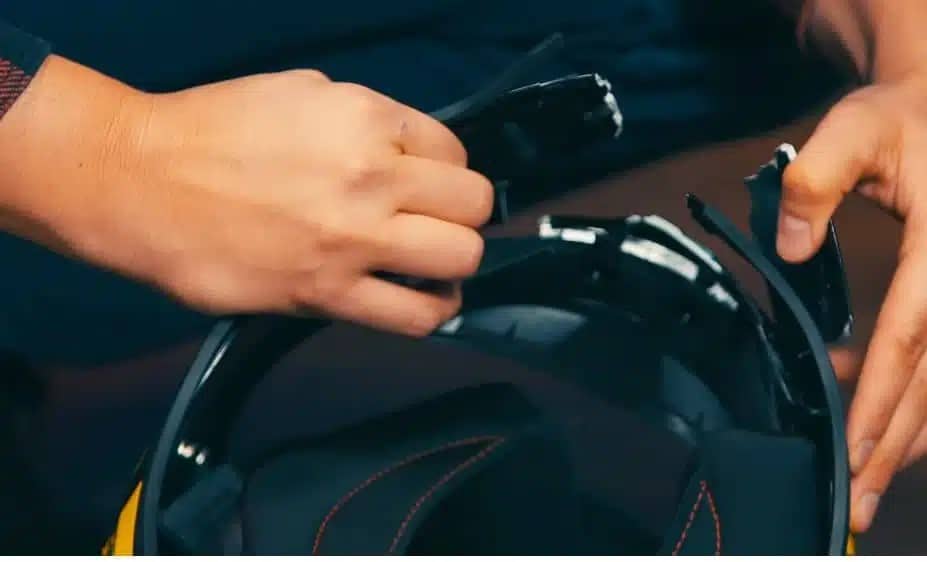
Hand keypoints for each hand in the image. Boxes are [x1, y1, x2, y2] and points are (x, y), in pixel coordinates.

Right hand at [0, 56, 492, 336]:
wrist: (139, 182)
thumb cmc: (212, 129)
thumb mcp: (302, 92)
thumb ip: (366, 121)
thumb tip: (407, 152)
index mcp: (365, 118)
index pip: (456, 150)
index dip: (447, 169)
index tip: (428, 183)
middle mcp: (371, 176)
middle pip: (474, 205)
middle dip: (464, 213)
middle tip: (436, 220)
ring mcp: (353, 240)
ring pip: (462, 258)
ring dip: (455, 261)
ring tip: (434, 263)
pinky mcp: (327, 294)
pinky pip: (416, 316)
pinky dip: (432, 310)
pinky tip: (421, 299)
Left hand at [776, 69, 926, 532]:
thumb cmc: (896, 121)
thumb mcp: (852, 130)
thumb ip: (817, 178)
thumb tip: (791, 248)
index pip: (912, 336)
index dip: (880, 398)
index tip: (852, 450)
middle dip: (892, 444)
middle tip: (858, 504)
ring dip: (904, 433)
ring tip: (865, 481)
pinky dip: (906, 393)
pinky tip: (865, 401)